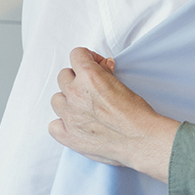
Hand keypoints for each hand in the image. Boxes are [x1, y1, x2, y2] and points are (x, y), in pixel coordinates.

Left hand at [50, 48, 178, 181]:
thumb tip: (102, 66)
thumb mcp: (123, 84)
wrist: (141, 140)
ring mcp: (70, 116)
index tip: (95, 65)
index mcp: (90, 78)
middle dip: (77, 79)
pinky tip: (75, 124)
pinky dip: (62, 124)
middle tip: (91, 88)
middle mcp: (76, 95)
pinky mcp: (69, 136)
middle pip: (64, 76)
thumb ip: (106, 73)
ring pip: (56, 99)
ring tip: (83, 107)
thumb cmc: (137, 114)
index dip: (87, 58)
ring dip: (67, 101)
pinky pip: (53, 125)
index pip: (76, 55)